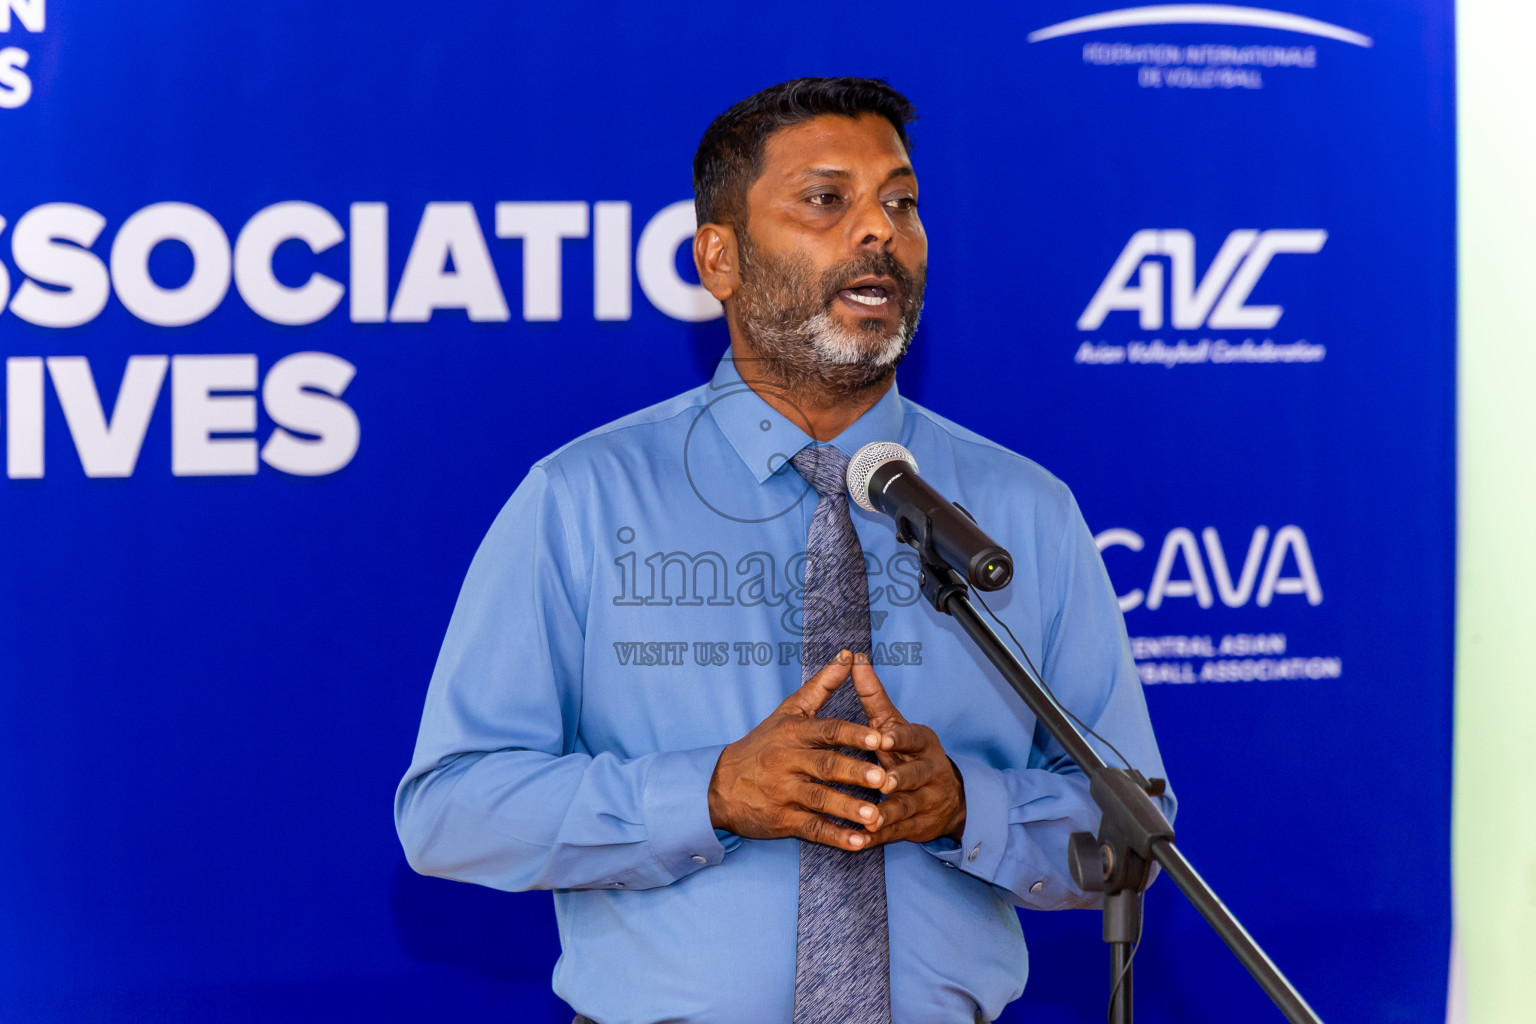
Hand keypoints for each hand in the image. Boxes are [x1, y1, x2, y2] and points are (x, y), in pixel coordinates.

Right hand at [708, 651, 890, 851]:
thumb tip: (849, 656)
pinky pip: (811, 829)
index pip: (827, 731)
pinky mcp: (781, 820)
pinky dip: (834, 837)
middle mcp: (788, 761)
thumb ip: (821, 686)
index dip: (854, 735)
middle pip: (826, 766)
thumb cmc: (761, 745)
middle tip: (885, 780)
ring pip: (820, 800)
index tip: (880, 739)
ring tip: (876, 817)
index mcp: (793, 733)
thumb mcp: (787, 711)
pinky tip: (857, 843)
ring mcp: (784, 792)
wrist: (719, 785)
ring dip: (848, 809)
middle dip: (855, 773)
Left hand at [851, 658, 967, 846]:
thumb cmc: (908, 753)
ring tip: (871, 818)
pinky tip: (861, 840)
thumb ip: (874, 697)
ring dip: (889, 813)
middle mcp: (928, 771)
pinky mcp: (916, 828)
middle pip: (915, 775)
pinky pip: (896, 833)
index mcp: (923, 743)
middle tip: (883, 781)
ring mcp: (925, 802)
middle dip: (900, 778)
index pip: (913, 737)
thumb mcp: (896, 725)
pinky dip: (879, 838)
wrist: (948, 798)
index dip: (899, 738)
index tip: (882, 737)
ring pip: (907, 807)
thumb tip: (854, 658)